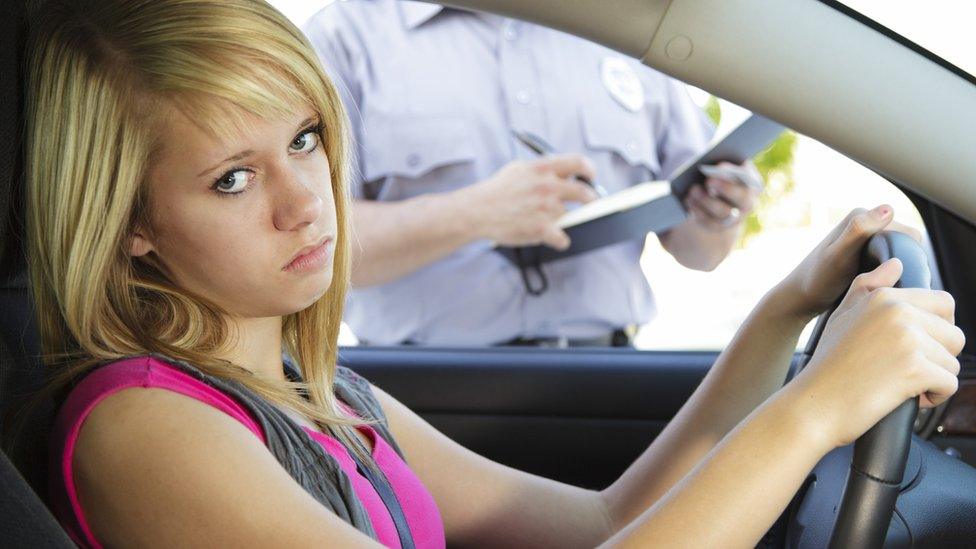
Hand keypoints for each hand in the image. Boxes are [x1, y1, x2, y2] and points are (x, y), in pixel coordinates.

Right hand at [462, 155, 597, 249]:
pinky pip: (563, 238)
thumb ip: (543, 169)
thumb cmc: (497, 191)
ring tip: (540, 220)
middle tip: (591, 203)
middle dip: (591, 199)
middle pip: (584, 192)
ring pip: (568, 216)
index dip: (590, 170)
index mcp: (543, 168)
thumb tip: (564, 171)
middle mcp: (548, 186)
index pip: (579, 162)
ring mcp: (546, 208)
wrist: (477, 211)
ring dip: (560, 220)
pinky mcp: (542, 229)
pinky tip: (551, 238)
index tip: (591, 177)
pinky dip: (559, 241)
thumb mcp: (519, 169)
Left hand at [684, 161, 759, 231]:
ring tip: (694, 189)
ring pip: (724, 212)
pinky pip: (710, 222)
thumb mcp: (723, 168)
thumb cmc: (720, 175)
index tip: (721, 165)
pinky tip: (688, 201)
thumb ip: (724, 166)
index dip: (737, 172)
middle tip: (710, 180)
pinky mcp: (719, 226)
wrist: (716, 198)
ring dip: (707, 200)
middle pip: (742, 198)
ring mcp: (735, 218)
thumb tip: (715, 165)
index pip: (751, 178)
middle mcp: (749, 203)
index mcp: (753, 183)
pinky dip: (698, 211)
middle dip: (726, 188)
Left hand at [777, 205, 923, 318]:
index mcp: (862, 215)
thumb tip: (888, 209)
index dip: (909, 258)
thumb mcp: (839, 256)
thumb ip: (859, 231)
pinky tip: (878, 289)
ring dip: (898, 272)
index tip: (891, 277)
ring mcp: (866, 239)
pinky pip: (891, 265)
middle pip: (907, 247)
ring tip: (881, 288)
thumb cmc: (817, 279)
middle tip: (884, 286)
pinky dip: (890, 276)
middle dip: (904, 267)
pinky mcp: (865, 254)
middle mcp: (865, 223)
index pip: (909, 235)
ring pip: (901, 257)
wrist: (800, 298)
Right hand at [787, 258, 964, 448]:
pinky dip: (934, 398)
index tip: (912, 348)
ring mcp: (908, 339)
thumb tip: (895, 264)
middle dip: (937, 357)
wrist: (814, 405)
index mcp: (884, 297)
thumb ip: (867, 287)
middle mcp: (898, 312)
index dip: (936, 331)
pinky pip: (949, 384)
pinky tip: (906, 399)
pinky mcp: (915, 369)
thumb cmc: (827, 365)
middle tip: (905, 370)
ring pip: (952, 362)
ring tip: (900, 385)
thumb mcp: (842, 317)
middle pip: (954, 335)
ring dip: (933, 380)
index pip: (944, 303)